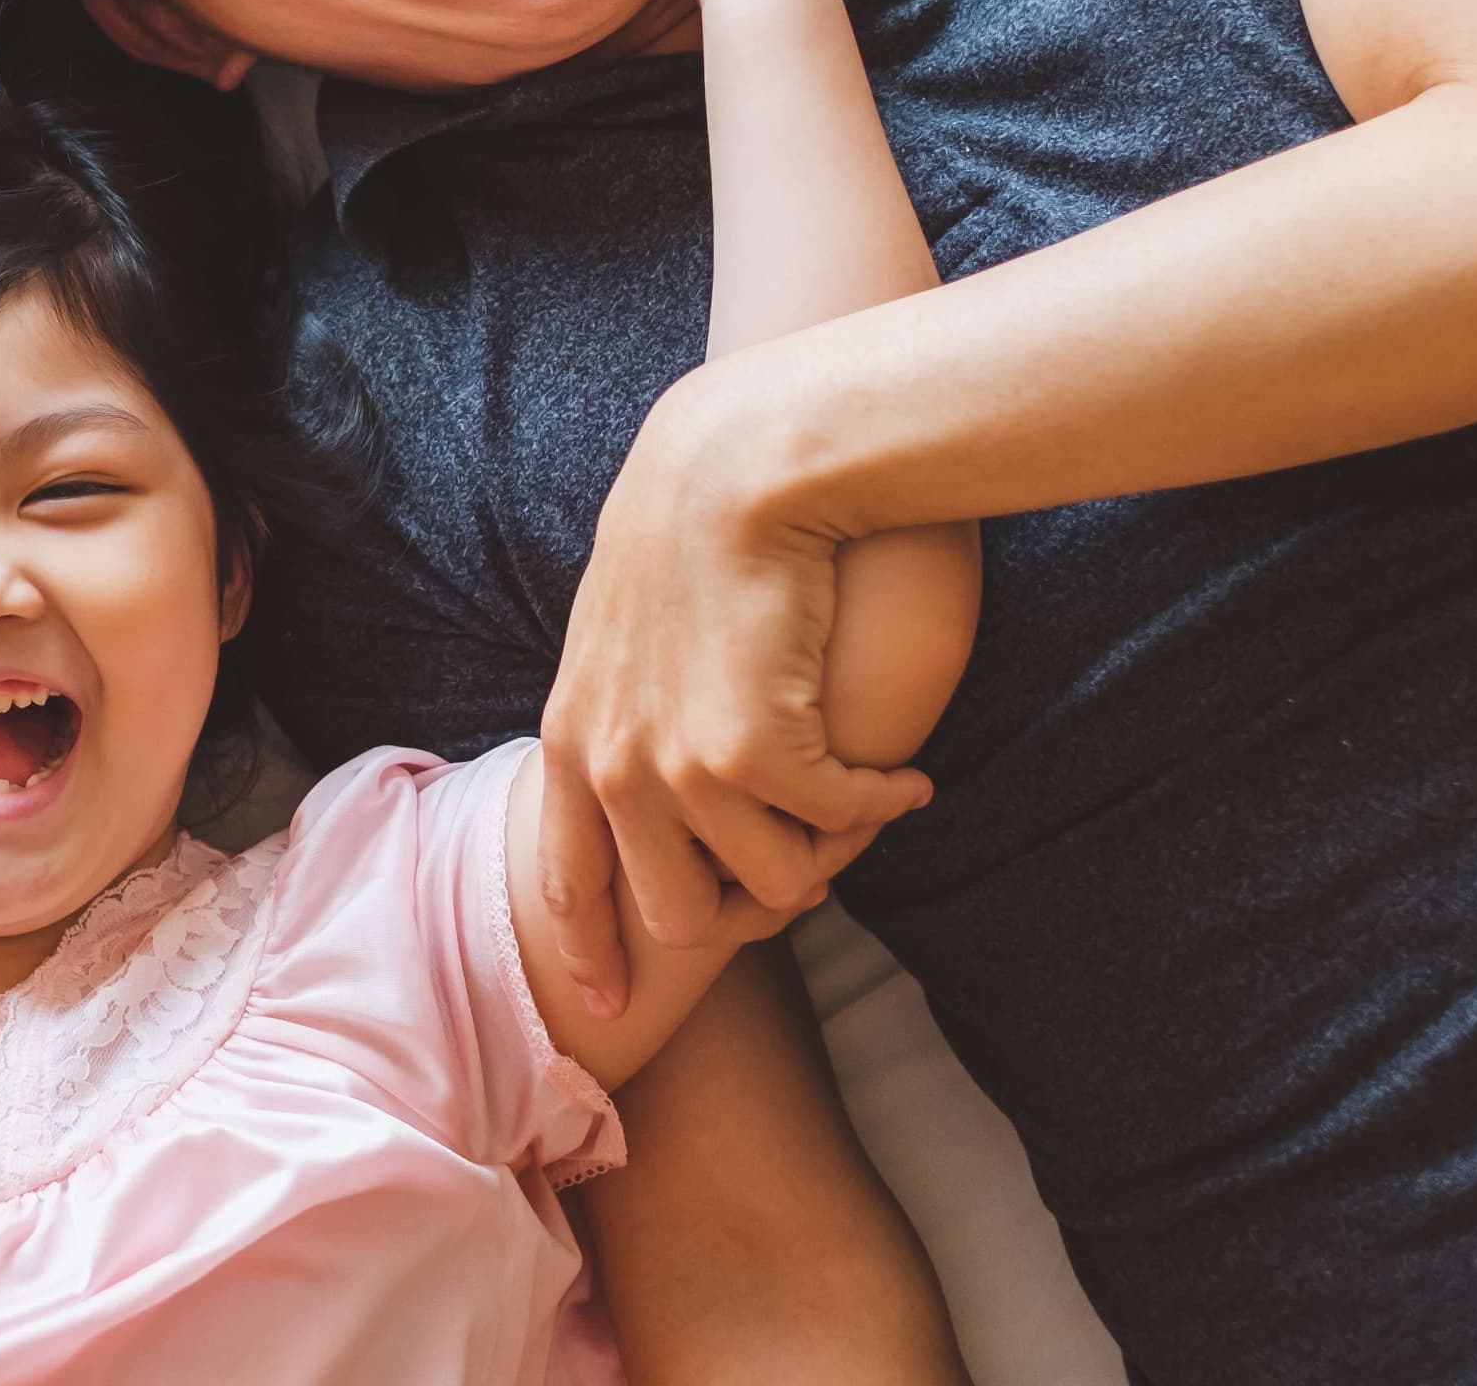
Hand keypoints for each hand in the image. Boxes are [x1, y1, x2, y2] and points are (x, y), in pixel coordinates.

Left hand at [534, 365, 932, 1011]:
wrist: (733, 467)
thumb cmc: (688, 532)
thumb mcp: (617, 631)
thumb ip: (620, 709)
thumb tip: (643, 774)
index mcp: (569, 740)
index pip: (568, 881)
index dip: (592, 952)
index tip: (610, 1010)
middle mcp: (612, 770)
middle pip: (680, 916)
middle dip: (752, 908)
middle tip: (812, 870)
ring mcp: (680, 770)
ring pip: (773, 886)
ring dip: (829, 854)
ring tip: (866, 806)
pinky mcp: (758, 754)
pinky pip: (837, 825)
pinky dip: (882, 804)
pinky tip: (909, 778)